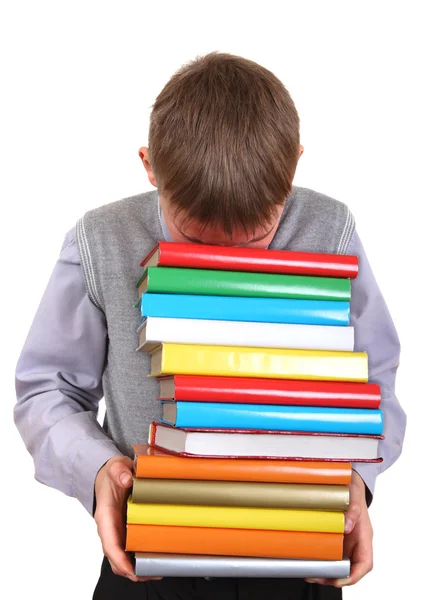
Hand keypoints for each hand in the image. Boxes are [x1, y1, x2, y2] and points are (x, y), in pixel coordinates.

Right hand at [94, 455, 162, 582]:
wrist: (109, 474)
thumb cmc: (111, 474)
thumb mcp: (115, 466)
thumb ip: (119, 470)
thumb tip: (127, 479)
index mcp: (105, 516)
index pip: (109, 543)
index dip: (119, 559)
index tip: (131, 570)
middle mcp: (109, 529)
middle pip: (116, 558)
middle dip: (131, 571)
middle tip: (152, 573)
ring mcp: (117, 532)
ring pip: (122, 558)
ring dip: (137, 568)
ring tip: (157, 570)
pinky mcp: (124, 531)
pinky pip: (129, 550)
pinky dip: (140, 558)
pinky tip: (155, 559)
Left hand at [305, 470, 372, 587]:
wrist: (350, 484)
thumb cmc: (354, 492)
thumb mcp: (354, 497)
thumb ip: (352, 510)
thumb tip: (347, 525)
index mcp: (364, 537)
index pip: (365, 563)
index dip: (353, 576)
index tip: (340, 579)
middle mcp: (357, 543)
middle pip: (351, 569)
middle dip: (335, 577)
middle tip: (316, 577)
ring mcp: (348, 543)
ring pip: (341, 565)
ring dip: (327, 572)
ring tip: (310, 573)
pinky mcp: (338, 540)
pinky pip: (333, 555)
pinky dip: (323, 562)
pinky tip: (310, 562)